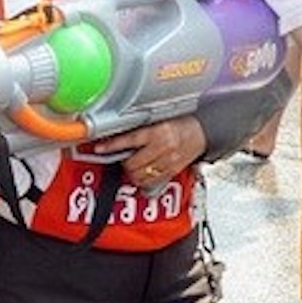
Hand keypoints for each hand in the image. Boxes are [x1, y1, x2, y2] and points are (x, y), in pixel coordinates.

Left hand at [90, 116, 206, 187]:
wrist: (202, 131)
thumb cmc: (180, 123)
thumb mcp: (159, 120)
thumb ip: (140, 130)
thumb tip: (118, 137)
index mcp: (158, 131)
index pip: (129, 140)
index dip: (112, 146)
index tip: (99, 148)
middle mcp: (163, 147)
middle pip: (133, 164)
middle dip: (124, 163)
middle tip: (123, 159)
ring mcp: (168, 161)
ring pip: (140, 176)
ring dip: (132, 173)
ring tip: (133, 167)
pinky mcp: (172, 172)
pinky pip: (151, 182)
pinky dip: (143, 181)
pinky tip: (143, 174)